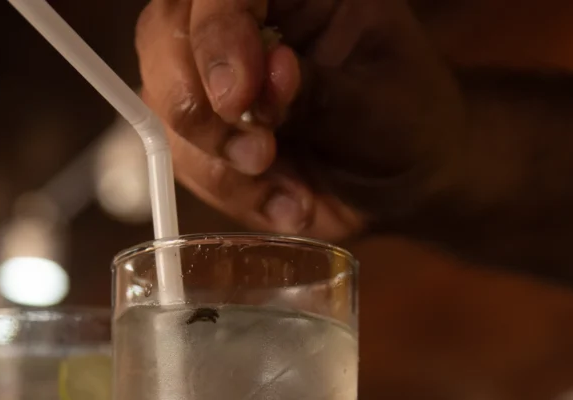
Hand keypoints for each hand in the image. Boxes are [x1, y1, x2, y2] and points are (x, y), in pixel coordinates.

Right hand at [136, 0, 464, 241]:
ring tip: (288, 191)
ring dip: (219, 163)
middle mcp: (246, 23)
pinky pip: (184, 162)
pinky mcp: (208, 136)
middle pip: (166, 35)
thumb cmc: (408, 126)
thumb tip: (268, 81)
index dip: (217, 32)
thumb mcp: (380, 107)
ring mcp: (217, 80)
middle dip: (199, 105)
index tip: (239, 97)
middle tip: (260, 155)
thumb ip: (320, 93)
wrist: (405, 182)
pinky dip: (232, 194)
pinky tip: (285, 203)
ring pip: (164, 106)